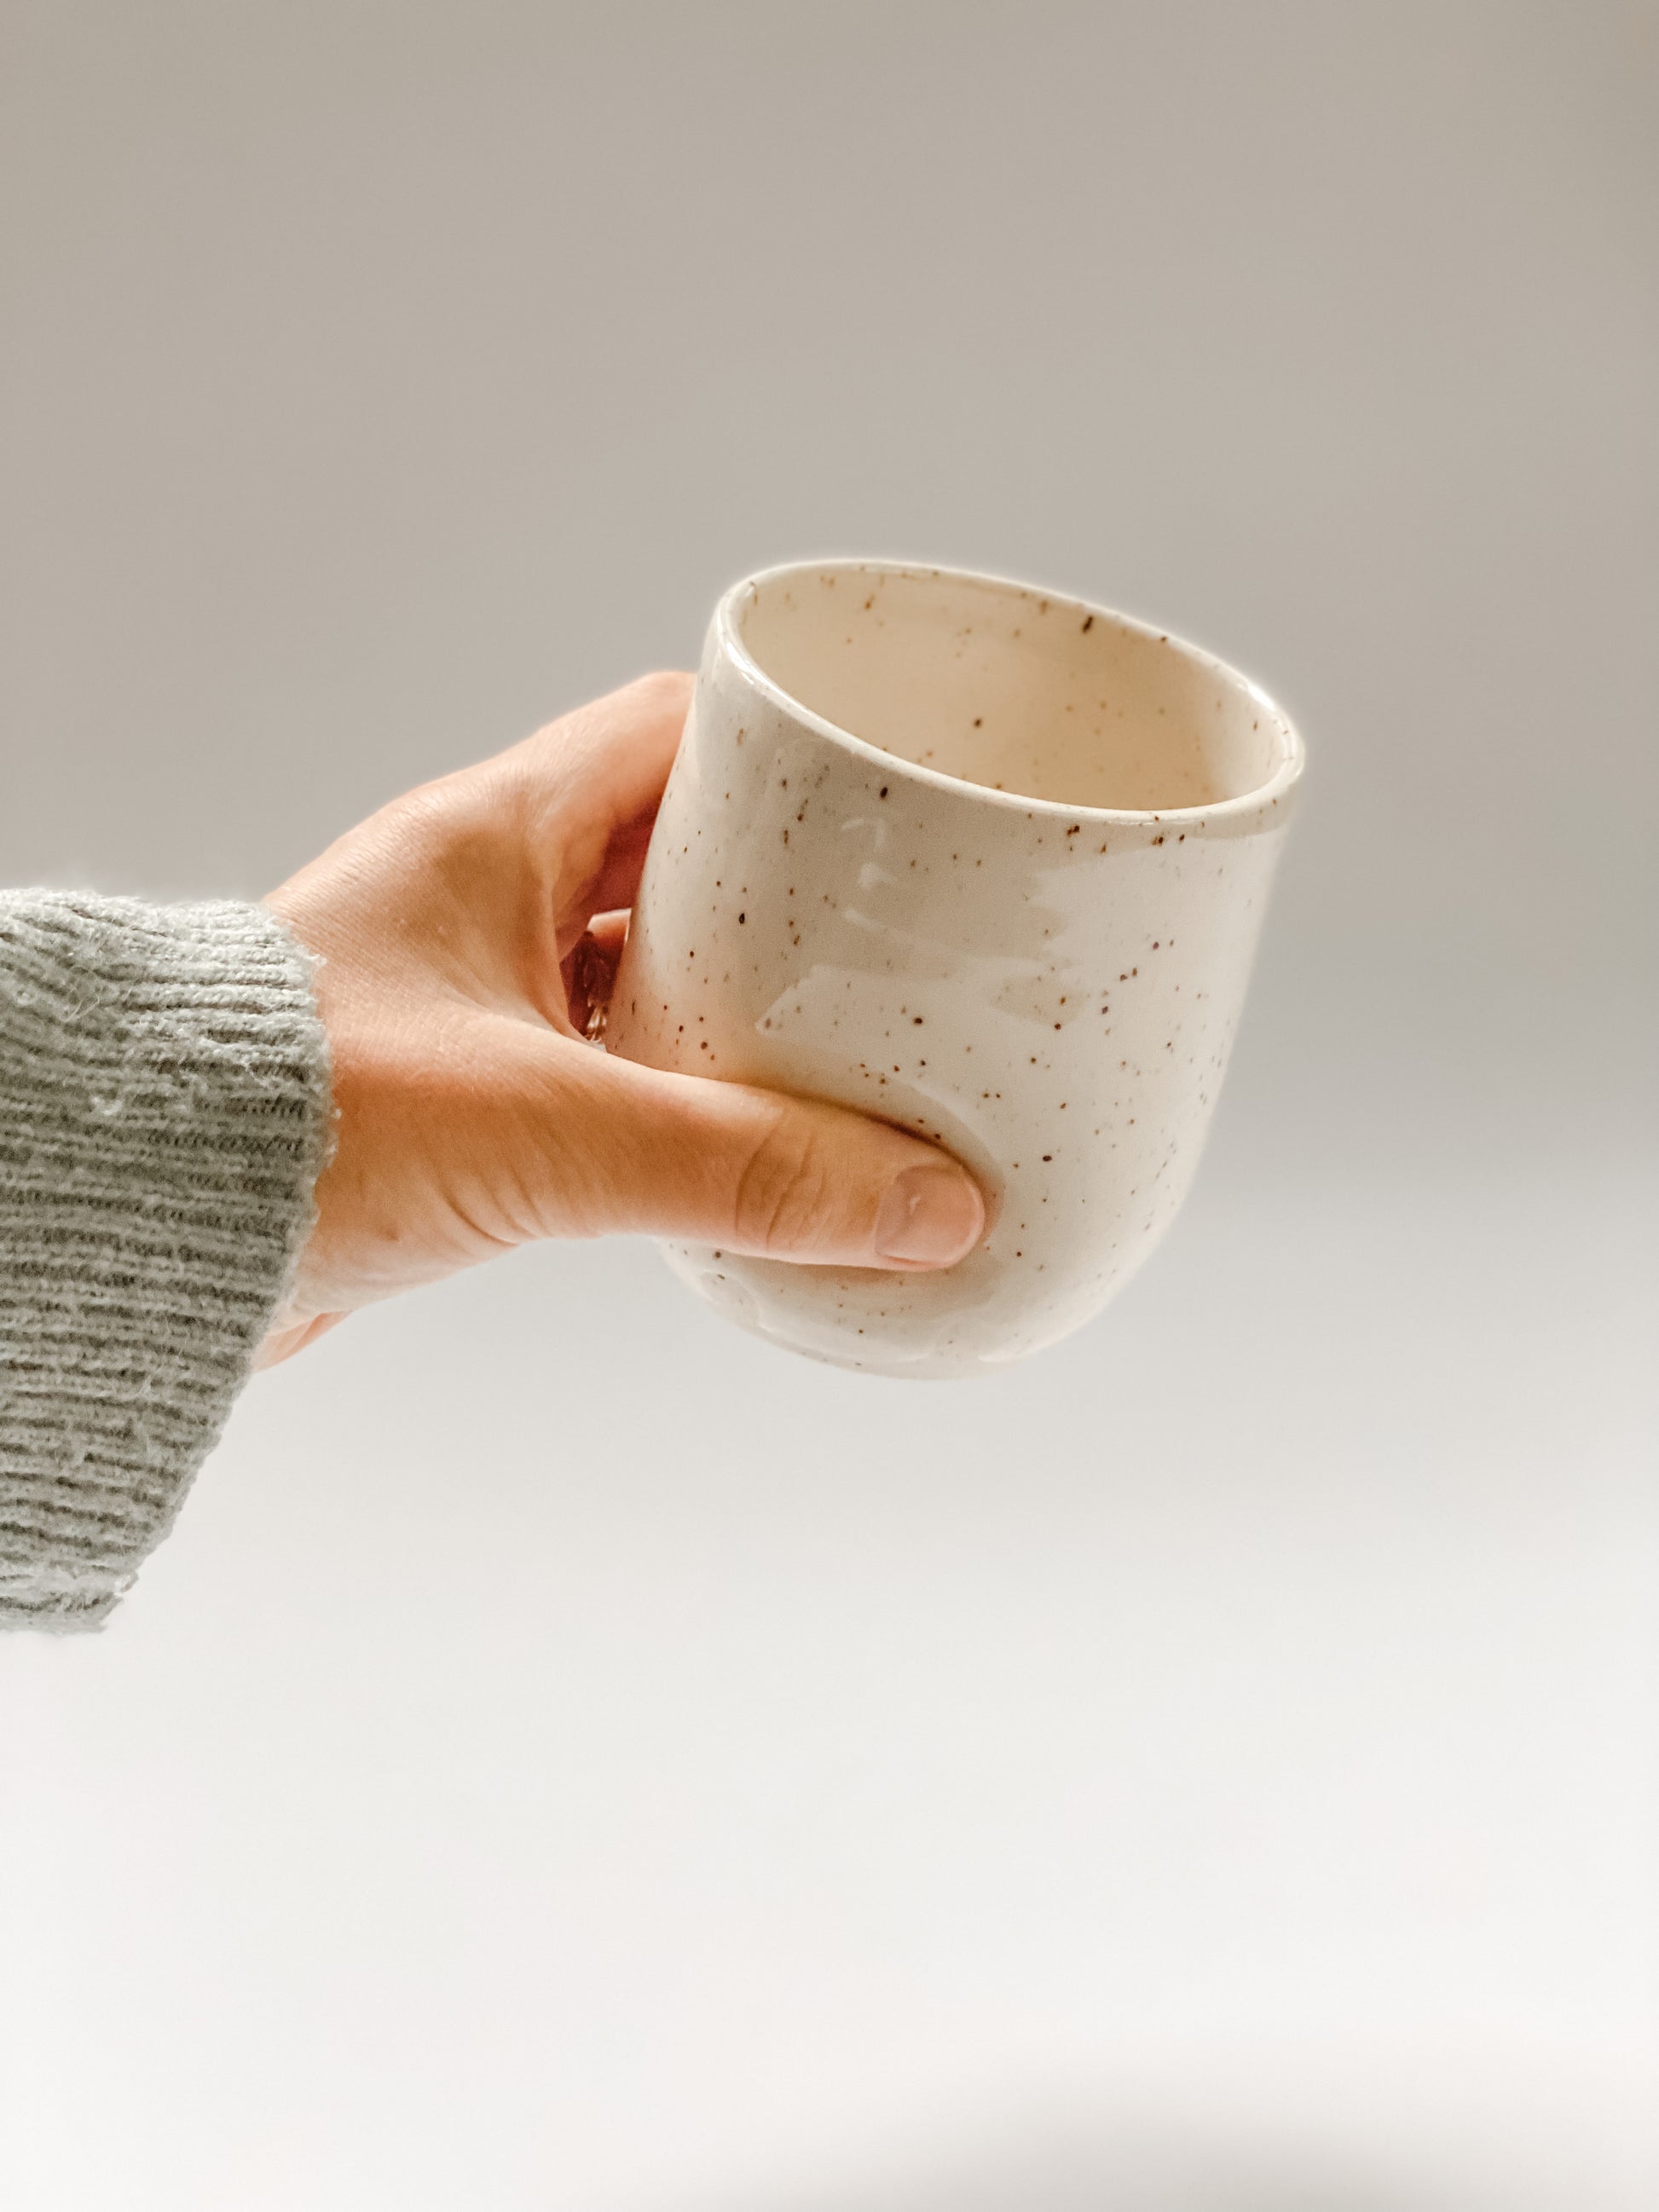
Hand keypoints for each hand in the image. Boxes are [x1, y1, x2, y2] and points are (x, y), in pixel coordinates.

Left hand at [260, 674, 985, 1362]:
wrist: (129, 1231)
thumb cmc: (278, 1121)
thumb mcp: (547, 1133)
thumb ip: (743, 1168)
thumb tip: (922, 1205)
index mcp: (496, 833)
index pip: (676, 733)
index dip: (790, 756)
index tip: (887, 804)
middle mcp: (480, 895)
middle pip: (677, 856)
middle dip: (788, 903)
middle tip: (892, 950)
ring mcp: (465, 990)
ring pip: (639, 965)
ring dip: (730, 1007)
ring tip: (839, 1052)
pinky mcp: (454, 1089)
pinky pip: (597, 1060)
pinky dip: (670, 1089)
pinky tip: (733, 1140)